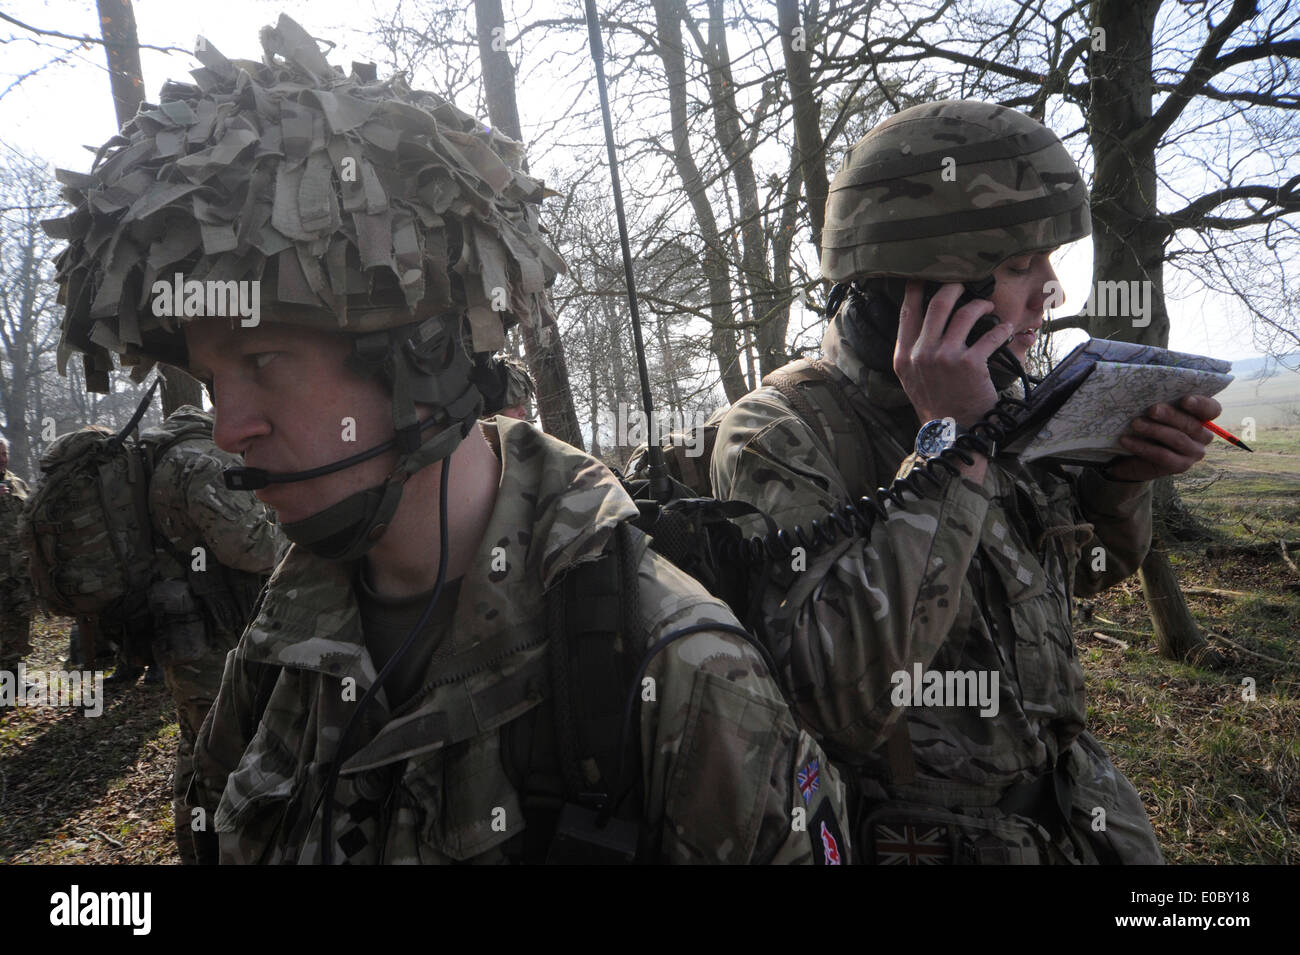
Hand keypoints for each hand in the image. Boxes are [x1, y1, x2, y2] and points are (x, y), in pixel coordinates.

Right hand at [893, 280, 1015, 429]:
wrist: (950, 431)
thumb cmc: (936, 402)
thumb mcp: (912, 378)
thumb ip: (916, 350)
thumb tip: (928, 319)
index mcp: (904, 355)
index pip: (907, 312)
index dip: (915, 289)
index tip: (923, 274)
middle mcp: (921, 354)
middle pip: (938, 304)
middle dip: (955, 286)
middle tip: (965, 282)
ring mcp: (944, 358)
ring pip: (964, 313)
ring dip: (981, 305)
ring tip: (987, 306)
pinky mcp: (969, 364)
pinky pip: (989, 335)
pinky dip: (1001, 330)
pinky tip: (1005, 330)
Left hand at [1103, 394, 1222, 481]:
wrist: (1134, 456)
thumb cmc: (1149, 424)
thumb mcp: (1155, 412)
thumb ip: (1160, 403)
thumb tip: (1146, 388)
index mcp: (1202, 417)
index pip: (1212, 409)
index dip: (1201, 404)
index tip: (1184, 400)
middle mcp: (1203, 436)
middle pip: (1191, 424)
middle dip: (1170, 416)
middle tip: (1151, 409)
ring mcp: (1193, 453)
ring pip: (1177, 439)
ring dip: (1155, 430)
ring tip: (1135, 423)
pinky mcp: (1180, 466)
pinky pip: (1163, 455)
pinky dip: (1143, 447)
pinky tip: (1126, 440)